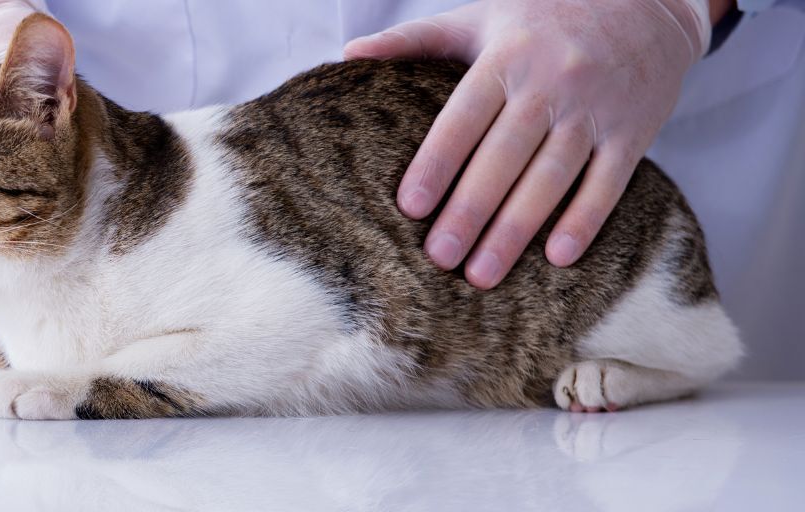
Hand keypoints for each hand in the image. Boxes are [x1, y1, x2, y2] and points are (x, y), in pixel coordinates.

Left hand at [344, 0, 712, 288]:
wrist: (647, 1)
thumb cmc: (543, 18)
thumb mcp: (479, 18)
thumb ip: (415, 39)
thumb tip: (348, 55)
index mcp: (506, 57)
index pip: (464, 117)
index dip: (437, 162)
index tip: (410, 206)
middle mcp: (552, 82)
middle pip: (504, 156)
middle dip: (470, 211)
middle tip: (439, 258)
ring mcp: (595, 108)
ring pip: (551, 177)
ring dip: (517, 230)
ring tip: (482, 275)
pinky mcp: (634, 130)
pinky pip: (607, 182)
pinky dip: (585, 221)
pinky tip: (557, 257)